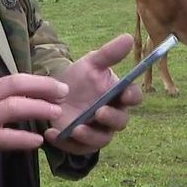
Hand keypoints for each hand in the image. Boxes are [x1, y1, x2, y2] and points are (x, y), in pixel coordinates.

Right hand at [0, 73, 67, 180]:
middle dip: (44, 86)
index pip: (15, 79)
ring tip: (56, 115)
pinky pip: (8, 137)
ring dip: (39, 108)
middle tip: (64, 93)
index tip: (58, 86)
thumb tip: (27, 102)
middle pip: (17, 84)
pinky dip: (25, 138)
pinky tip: (38, 141)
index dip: (39, 81)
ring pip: (15, 106)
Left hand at [44, 33, 143, 153]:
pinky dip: (65, 143)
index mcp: (119, 95)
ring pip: (101, 140)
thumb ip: (109, 53)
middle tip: (99, 112)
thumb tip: (129, 37)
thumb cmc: (79, 78)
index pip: (134, 97)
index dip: (132, 97)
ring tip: (76, 128)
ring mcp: (97, 131)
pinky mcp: (80, 143)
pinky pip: (77, 148)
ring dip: (90, 136)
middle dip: (111, 118)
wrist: (55, 92)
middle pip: (121, 122)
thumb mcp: (91, 63)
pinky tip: (51, 132)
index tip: (124, 94)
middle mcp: (112, 115)